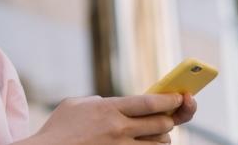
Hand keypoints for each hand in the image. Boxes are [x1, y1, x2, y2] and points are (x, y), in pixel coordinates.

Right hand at [17, 93, 198, 144]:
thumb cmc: (58, 130)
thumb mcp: (76, 105)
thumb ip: (99, 101)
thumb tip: (114, 103)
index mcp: (108, 108)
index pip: (150, 102)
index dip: (170, 100)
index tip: (180, 97)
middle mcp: (118, 129)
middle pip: (161, 123)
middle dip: (168, 119)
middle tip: (166, 117)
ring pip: (159, 144)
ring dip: (161, 138)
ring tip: (154, 135)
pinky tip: (144, 144)